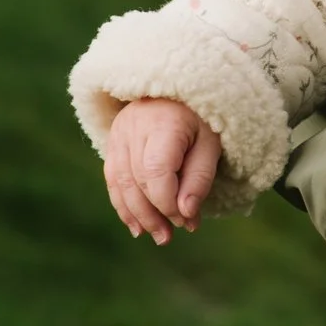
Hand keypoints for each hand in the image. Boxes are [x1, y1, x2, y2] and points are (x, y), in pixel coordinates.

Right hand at [103, 97, 219, 242]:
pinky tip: (136, 225)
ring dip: (137, 215)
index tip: (187, 220)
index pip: (156, 171)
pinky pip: (113, 179)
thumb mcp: (212, 143)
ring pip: (120, 183)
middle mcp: (134, 127)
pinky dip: (123, 204)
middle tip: (170, 237)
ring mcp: (119, 134)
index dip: (168, 202)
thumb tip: (186, 215)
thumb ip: (200, 178)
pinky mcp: (113, 142)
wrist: (177, 88)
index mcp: (164, 122)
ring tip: (157, 236)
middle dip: (153, 214)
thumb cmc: (201, 117)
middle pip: (136, 180)